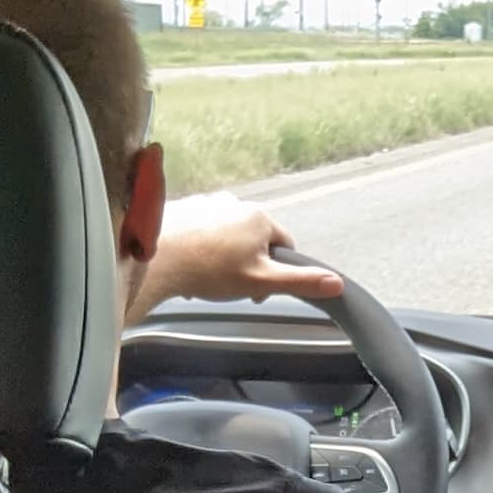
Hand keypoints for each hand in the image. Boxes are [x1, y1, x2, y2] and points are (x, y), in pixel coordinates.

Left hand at [144, 193, 347, 310]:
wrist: (155, 257)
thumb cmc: (210, 271)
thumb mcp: (262, 282)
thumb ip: (300, 282)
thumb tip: (338, 284)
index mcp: (259, 217)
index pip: (284, 244)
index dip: (277, 270)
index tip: (261, 290)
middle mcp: (235, 203)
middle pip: (253, 238)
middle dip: (248, 263)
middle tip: (232, 287)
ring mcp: (206, 203)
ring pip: (226, 234)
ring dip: (223, 255)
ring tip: (207, 278)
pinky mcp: (181, 208)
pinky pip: (200, 230)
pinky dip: (199, 247)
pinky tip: (189, 266)